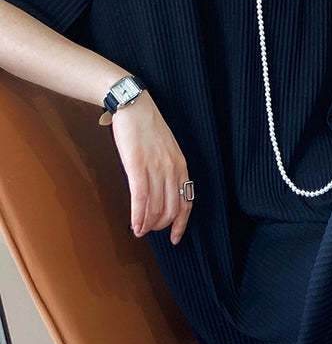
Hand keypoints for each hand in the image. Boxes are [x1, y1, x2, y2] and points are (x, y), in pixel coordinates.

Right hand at [111, 91, 191, 244]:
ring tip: (139, 231)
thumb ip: (167, 169)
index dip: (181, 223)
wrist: (134, 106)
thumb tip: (162, 191)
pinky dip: (138, 216)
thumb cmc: (147, 127)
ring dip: (147, 224)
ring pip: (155, 207)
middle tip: (149, 231)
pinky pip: (140, 199)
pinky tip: (134, 225)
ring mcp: (155, 168)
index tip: (175, 238)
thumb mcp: (166, 149)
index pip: (186, 202)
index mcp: (181, 166)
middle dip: (160, 226)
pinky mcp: (137, 166)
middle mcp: (172, 170)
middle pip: (171, 209)